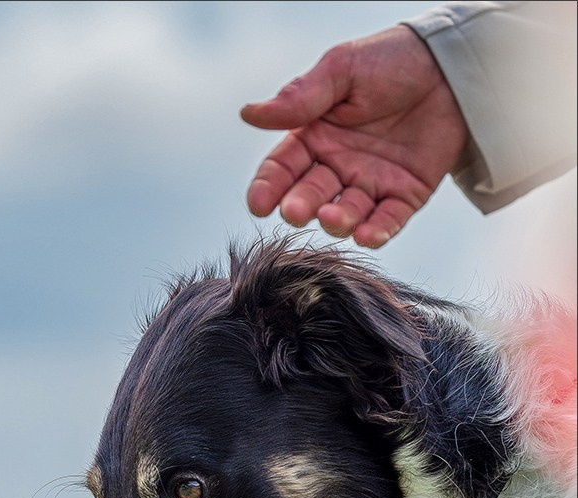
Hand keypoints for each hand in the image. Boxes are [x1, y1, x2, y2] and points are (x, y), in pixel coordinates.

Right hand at [241, 26, 469, 247]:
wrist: (451, 64)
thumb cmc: (392, 60)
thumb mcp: (342, 70)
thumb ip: (301, 97)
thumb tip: (249, 113)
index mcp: (315, 136)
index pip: (283, 168)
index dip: (269, 187)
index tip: (259, 204)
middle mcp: (338, 166)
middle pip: (311, 194)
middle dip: (301, 206)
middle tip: (296, 211)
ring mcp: (370, 184)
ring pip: (347, 213)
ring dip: (337, 220)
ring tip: (332, 218)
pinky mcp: (404, 196)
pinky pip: (387, 221)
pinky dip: (376, 232)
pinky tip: (366, 235)